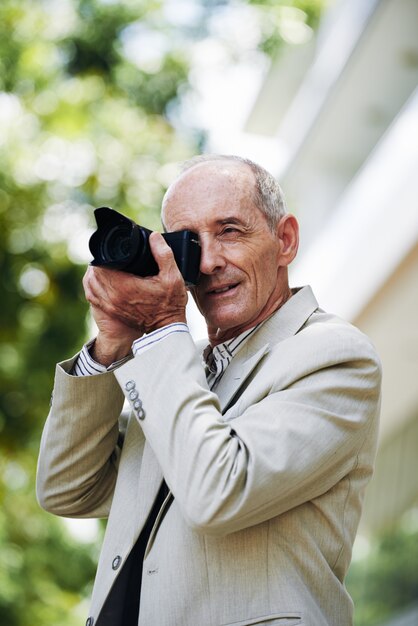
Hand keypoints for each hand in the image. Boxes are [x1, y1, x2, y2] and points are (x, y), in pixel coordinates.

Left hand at [83, 233, 187, 364]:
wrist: (167, 328)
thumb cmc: (170, 304)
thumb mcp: (173, 276)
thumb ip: (163, 254)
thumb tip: (153, 237)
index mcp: (124, 287)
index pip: (102, 264)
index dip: (105, 254)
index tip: (114, 249)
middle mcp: (112, 297)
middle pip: (94, 272)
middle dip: (102, 261)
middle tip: (113, 256)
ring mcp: (109, 306)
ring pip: (91, 283)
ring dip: (97, 273)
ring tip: (108, 265)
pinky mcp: (110, 311)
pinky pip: (93, 294)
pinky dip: (95, 285)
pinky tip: (104, 280)